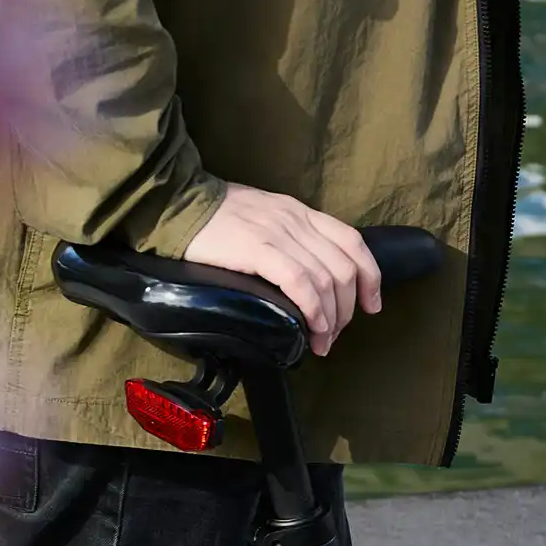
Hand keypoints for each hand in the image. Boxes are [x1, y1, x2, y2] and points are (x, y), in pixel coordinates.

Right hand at [182, 184, 381, 356]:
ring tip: (322, 342)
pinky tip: (311, 329)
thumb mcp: (261, 218)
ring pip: (327, 280)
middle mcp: (295, 220)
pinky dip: (314, 311)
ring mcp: (279, 234)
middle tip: (334, 335)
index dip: (369, 277)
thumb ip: (286, 240)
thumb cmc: (211, 218)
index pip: (351, 241)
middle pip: (343, 268)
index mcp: (299, 211)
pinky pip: (301, 284)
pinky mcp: (258, 250)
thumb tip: (304, 279)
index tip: (371, 305)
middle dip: (348, 309)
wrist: (174, 203)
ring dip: (331, 319)